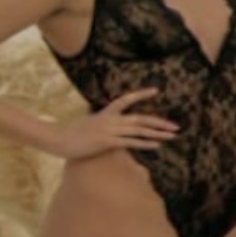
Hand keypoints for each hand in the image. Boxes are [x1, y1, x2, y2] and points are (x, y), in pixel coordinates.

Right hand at [51, 88, 178, 159]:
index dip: (141, 94)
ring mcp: (110, 130)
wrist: (59, 140)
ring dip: (158, 134)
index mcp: (106, 113)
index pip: (126, 99)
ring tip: (172, 136)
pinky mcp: (108, 142)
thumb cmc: (72, 134)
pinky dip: (145, 144)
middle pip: (141, 119)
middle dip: (160, 123)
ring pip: (139, 130)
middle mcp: (111, 119)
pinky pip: (131, 142)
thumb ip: (102, 121)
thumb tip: (109, 122)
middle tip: (176, 126)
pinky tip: (157, 145)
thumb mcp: (89, 123)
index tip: (156, 90)